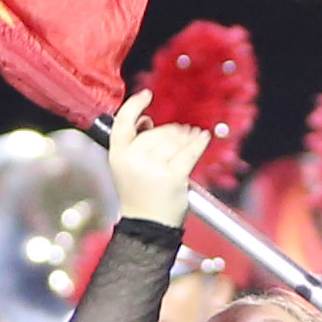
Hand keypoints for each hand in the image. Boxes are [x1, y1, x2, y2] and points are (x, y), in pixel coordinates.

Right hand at [105, 92, 208, 230]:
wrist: (147, 226)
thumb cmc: (140, 196)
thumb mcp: (127, 168)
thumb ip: (134, 144)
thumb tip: (147, 121)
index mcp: (117, 155)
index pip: (123, 122)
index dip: (135, 105)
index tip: (147, 94)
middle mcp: (133, 159)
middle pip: (158, 131)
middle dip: (173, 131)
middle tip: (184, 133)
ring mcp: (152, 168)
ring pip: (175, 141)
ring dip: (188, 136)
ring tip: (194, 137)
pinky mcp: (173, 176)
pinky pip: (189, 152)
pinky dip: (199, 143)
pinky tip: (203, 137)